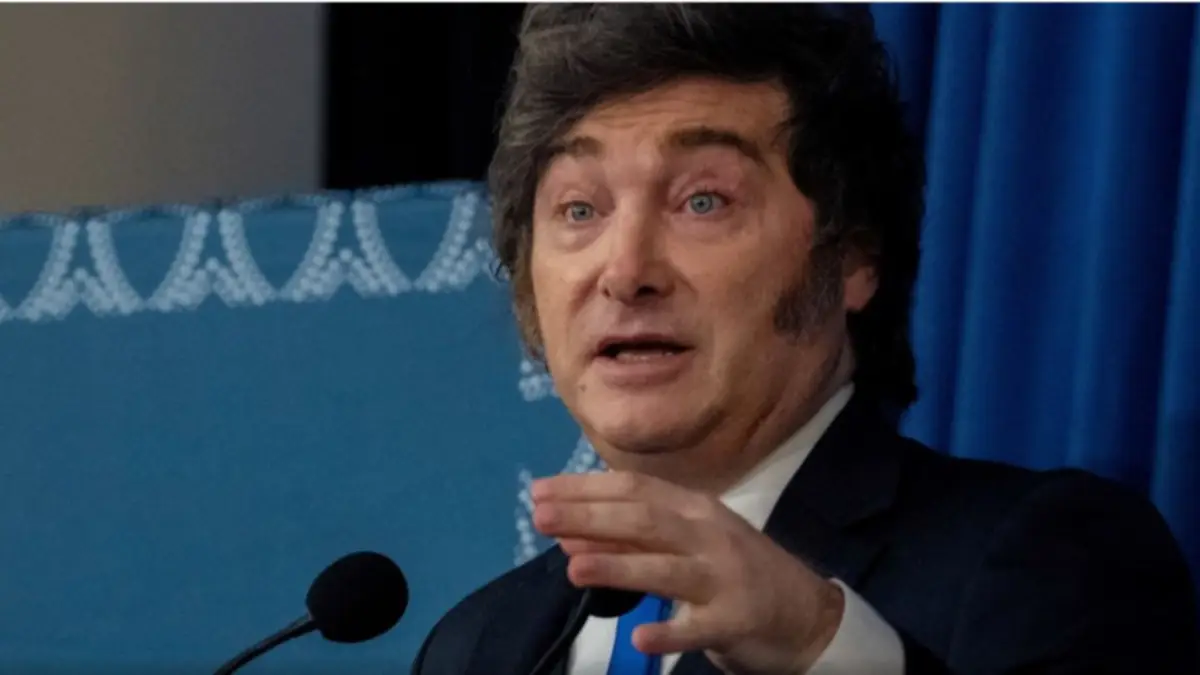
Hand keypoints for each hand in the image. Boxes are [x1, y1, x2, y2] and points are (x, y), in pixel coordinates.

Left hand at [531, 471, 844, 674]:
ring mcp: (724, 577)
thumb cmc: (733, 570)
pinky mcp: (737, 620)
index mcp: (694, 508)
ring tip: (574, 568)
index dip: (586, 488)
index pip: (634, 489)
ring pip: (666, 569)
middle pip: (644, 521)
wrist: (805, 613)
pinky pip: (699, 628)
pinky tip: (640, 639)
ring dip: (620, 568)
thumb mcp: (685, 544)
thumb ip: (631, 540)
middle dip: (590, 517)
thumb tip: (569, 534)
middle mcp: (708, 534)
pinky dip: (670, 632)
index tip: (540, 490)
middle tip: (540, 516)